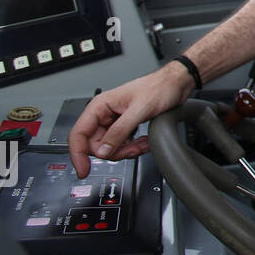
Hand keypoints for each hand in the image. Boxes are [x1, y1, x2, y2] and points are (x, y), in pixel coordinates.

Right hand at [68, 63, 193, 177]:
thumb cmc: (159, 87)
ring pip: (109, 148)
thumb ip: (120, 131)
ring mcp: (114, 121)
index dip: (78, 154)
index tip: (84, 170)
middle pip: (95, 145)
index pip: (78, 134)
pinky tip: (143, 141)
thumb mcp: (140, 110)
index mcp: (100, 106)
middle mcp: (104, 114)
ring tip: (142, 143)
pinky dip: (133, 147)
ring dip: (126, 150)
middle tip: (132, 149)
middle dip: (114, 152)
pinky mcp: (124, 126)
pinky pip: (121, 145)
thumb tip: (102, 151)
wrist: (175, 84)